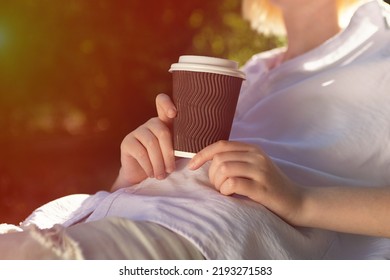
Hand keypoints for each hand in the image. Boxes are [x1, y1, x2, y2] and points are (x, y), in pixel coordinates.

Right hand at [111, 93, 176, 190]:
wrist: (143, 178)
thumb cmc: (165, 164)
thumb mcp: (177, 153)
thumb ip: (184, 145)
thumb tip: (196, 148)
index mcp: (165, 122)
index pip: (162, 102)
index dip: (166, 104)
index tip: (173, 113)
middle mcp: (151, 124)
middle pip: (162, 132)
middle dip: (168, 154)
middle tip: (171, 170)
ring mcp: (138, 131)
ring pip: (152, 144)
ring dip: (159, 163)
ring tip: (162, 176)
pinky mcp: (127, 142)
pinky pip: (141, 152)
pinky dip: (149, 166)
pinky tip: (151, 174)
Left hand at [188, 140, 303, 224]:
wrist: (297, 201)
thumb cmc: (271, 186)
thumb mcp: (255, 166)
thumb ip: (236, 160)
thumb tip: (208, 161)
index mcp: (252, 149)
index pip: (220, 145)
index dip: (202, 154)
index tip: (191, 166)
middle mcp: (256, 156)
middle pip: (219, 158)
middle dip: (211, 175)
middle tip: (218, 186)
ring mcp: (260, 171)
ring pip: (224, 169)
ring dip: (218, 183)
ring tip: (225, 191)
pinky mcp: (262, 187)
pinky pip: (233, 183)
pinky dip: (226, 190)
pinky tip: (231, 195)